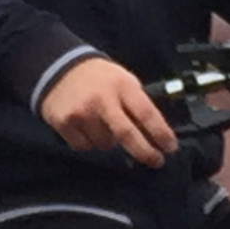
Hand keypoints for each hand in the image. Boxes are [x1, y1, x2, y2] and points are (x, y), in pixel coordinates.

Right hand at [38, 58, 178, 168]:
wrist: (58, 67)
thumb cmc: (98, 77)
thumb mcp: (123, 80)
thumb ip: (137, 103)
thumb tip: (155, 133)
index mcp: (121, 85)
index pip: (146, 113)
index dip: (160, 133)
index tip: (170, 147)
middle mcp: (102, 99)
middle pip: (127, 134)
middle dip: (145, 152)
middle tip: (156, 161)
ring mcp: (82, 112)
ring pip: (106, 144)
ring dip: (110, 142)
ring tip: (104, 125)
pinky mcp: (64, 123)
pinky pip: (84, 146)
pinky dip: (89, 142)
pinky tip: (87, 127)